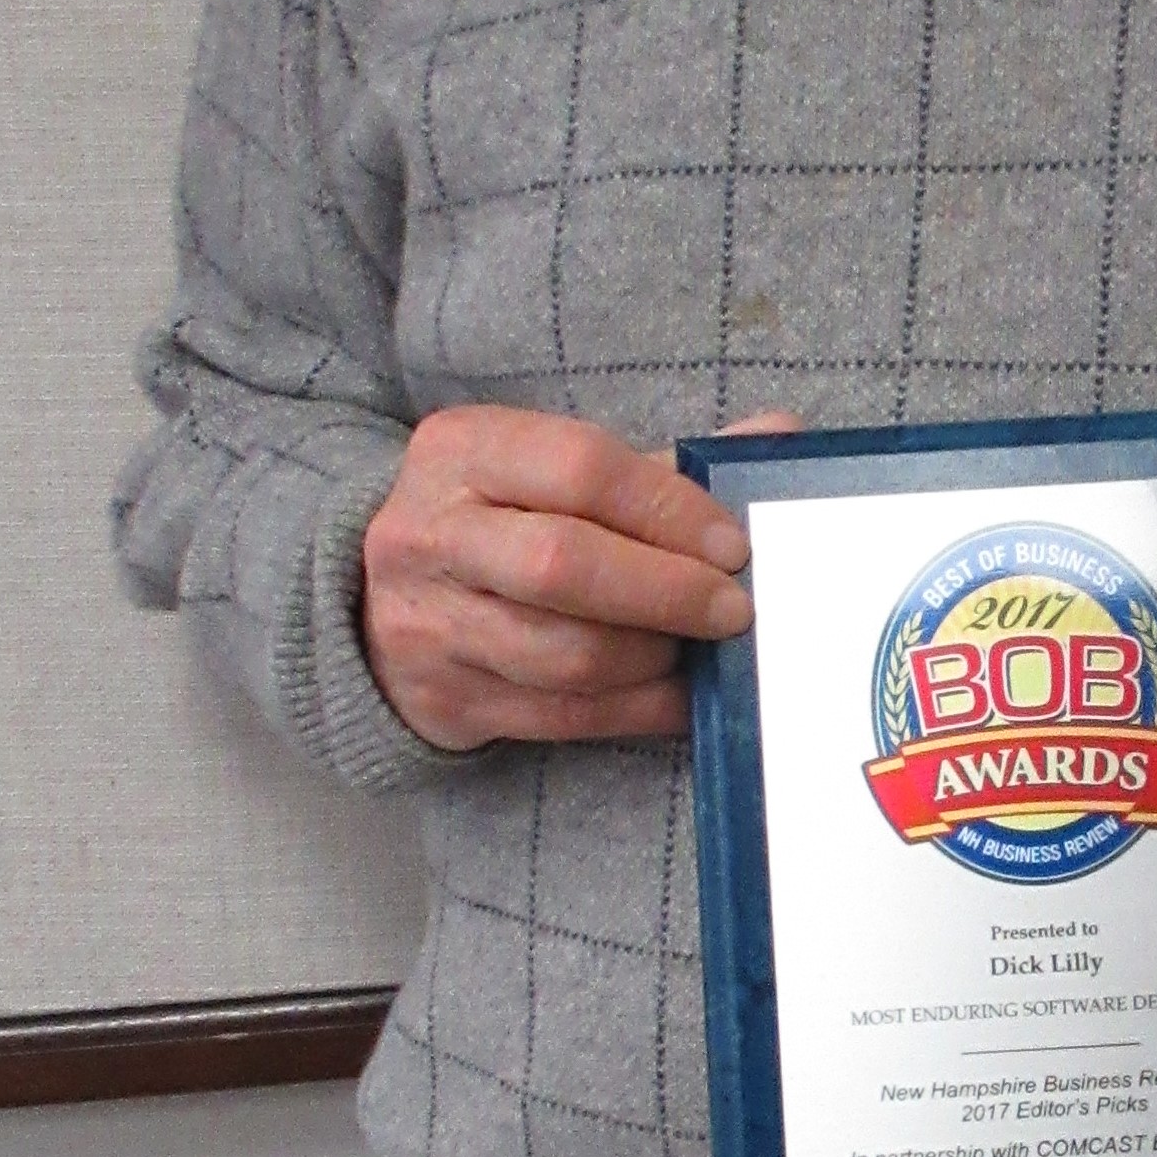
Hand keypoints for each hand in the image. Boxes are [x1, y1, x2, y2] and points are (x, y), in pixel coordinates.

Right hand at [361, 405, 797, 750]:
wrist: (379, 595)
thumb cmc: (498, 518)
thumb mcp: (549, 467)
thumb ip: (660, 462)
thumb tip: (777, 439)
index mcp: (462, 450)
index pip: (581, 468)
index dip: (670, 509)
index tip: (733, 544)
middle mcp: (430, 533)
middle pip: (563, 566)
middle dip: (667, 591)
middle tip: (733, 607)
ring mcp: (429, 625)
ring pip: (565, 655)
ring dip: (654, 656)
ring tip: (698, 645)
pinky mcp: (446, 700)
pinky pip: (564, 717)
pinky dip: (640, 708)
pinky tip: (681, 694)